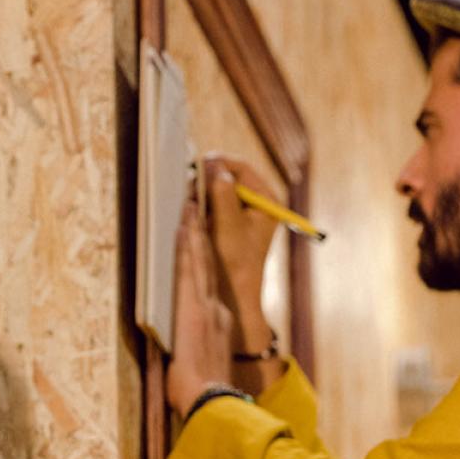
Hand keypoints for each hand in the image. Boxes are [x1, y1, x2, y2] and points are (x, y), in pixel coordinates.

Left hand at [166, 200, 232, 415]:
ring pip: (199, 259)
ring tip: (191, 203)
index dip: (204, 258)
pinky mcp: (193, 308)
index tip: (200, 236)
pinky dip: (188, 245)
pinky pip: (189, 269)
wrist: (210, 401)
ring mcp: (205, 306)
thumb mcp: (206, 369)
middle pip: (206, 264)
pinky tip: (184, 226)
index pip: (208, 283)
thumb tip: (194, 359)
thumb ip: (202, 355)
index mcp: (219, 324)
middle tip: (197, 204)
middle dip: (201, 233)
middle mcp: (215, 310)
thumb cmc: (204, 394)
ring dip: (194, 230)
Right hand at [201, 154, 282, 346]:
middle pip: (230, 176)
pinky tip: (197, 216)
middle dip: (209, 180)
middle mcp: (259, 202)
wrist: (235, 295)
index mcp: (268, 200)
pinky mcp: (232, 222)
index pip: (242, 168)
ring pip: (219, 189)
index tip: (197, 165)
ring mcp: (245, 212)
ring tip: (194, 205)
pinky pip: (215, 203)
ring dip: (204, 193)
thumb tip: (213, 163)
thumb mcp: (228, 224)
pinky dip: (204, 205)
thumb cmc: (236, 262)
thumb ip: (222, 191)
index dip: (219, 163)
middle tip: (191, 188)